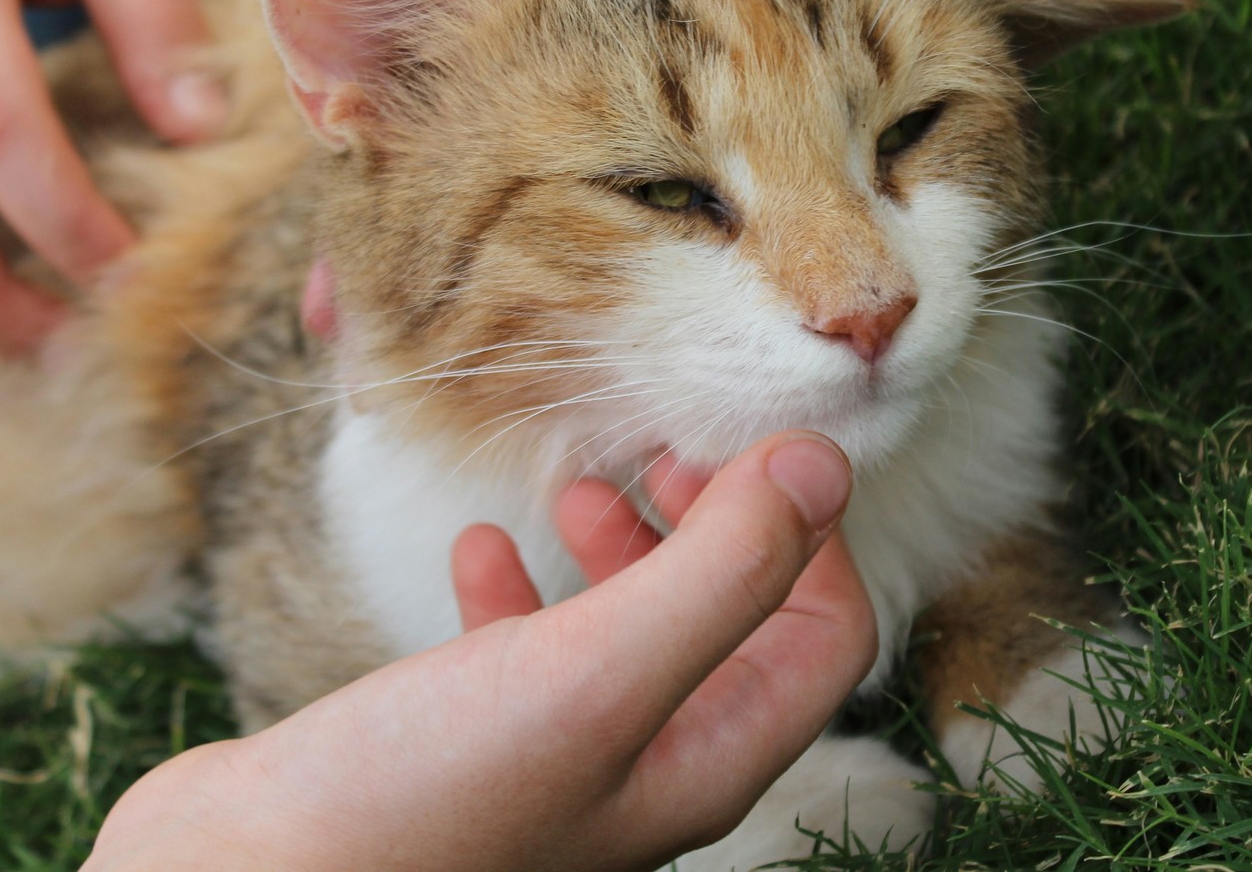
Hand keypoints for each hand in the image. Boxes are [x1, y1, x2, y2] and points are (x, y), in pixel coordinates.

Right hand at [85, 432, 873, 871]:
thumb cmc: (424, 805)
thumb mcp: (598, 670)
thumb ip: (721, 572)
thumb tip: (824, 466)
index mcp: (704, 763)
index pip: (827, 637)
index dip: (807, 534)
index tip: (744, 447)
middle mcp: (644, 770)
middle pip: (732, 626)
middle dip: (712, 526)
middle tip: (656, 455)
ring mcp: (554, 763)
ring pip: (628, 631)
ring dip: (618, 547)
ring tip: (573, 487)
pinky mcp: (466, 749)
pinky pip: (522, 652)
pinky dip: (519, 588)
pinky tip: (479, 548)